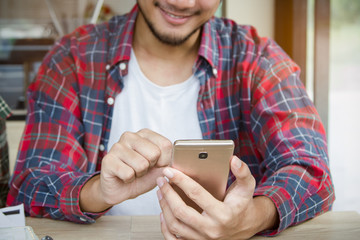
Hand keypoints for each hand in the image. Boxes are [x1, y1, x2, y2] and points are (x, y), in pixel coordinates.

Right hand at [80, 128, 171, 211]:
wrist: (120, 189)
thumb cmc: (141, 177)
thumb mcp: (160, 168)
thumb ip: (168, 161)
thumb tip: (173, 161)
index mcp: (145, 134)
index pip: (165, 144)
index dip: (164, 161)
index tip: (155, 164)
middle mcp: (130, 136)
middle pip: (154, 153)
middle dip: (150, 167)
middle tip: (142, 169)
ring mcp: (117, 146)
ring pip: (141, 164)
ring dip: (139, 174)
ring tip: (132, 172)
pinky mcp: (108, 159)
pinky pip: (128, 173)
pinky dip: (128, 179)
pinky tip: (123, 176)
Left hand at [157, 156, 278, 239]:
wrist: (247, 226)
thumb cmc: (243, 205)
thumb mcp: (246, 187)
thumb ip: (242, 172)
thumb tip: (234, 160)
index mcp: (223, 214)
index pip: (196, 194)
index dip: (180, 180)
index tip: (169, 171)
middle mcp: (212, 229)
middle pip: (181, 211)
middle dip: (167, 193)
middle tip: (161, 180)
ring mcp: (203, 239)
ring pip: (175, 225)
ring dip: (164, 207)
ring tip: (161, 192)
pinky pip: (174, 239)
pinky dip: (165, 226)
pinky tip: (163, 212)